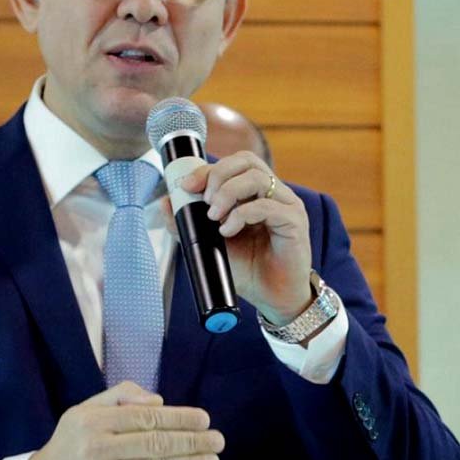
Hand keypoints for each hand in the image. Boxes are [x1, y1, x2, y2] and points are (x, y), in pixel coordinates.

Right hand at [25, 381, 222, 459]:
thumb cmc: (72, 441)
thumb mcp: (85, 410)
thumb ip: (120, 397)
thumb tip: (158, 400)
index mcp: (93, 422)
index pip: (144, 418)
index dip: (178, 418)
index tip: (204, 419)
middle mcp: (97, 450)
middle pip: (153, 445)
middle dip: (190, 442)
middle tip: (217, 441)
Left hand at [176, 151, 313, 324]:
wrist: (271, 298)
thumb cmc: (246, 269)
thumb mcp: (209, 243)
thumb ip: (188, 222)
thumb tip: (164, 202)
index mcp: (255, 192)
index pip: (234, 164)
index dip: (208, 169)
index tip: (186, 186)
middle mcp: (274, 193)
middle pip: (247, 161)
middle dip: (217, 175)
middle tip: (203, 201)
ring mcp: (287, 205)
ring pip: (257, 178)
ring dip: (227, 193)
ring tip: (214, 218)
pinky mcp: (295, 222)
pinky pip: (267, 206)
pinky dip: (241, 215)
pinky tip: (228, 231)